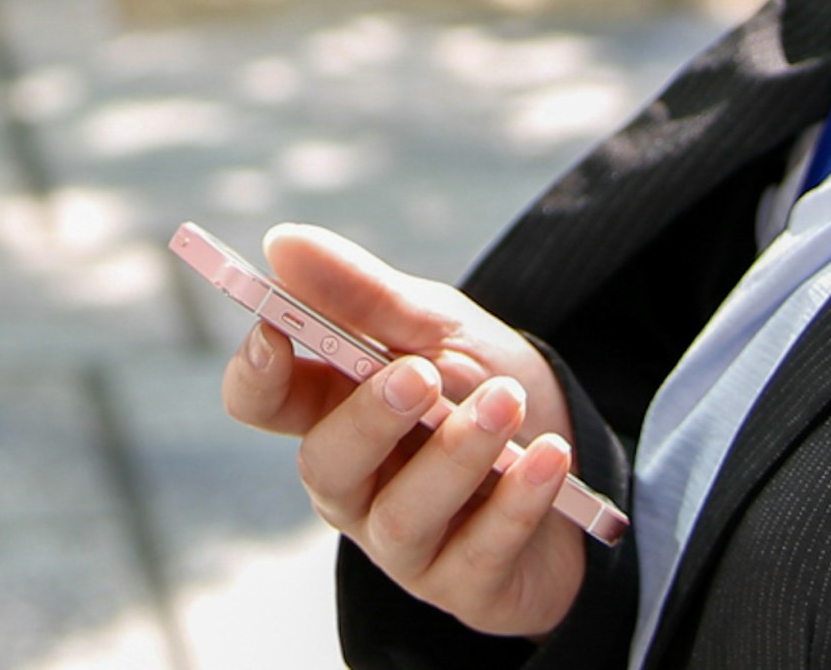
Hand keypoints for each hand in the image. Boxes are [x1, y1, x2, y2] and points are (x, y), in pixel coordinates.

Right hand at [215, 223, 590, 640]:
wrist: (576, 454)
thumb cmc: (484, 385)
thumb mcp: (436, 326)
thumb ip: (363, 293)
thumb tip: (281, 242)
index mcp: (330, 412)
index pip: (260, 402)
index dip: (254, 372)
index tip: (273, 327)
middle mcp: (353, 486)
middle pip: (324, 465)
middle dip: (369, 418)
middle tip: (420, 374)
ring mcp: (404, 546)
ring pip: (402, 516)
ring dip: (455, 456)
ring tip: (505, 405)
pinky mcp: (464, 587)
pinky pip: (479, 551)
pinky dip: (517, 500)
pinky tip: (547, 457)